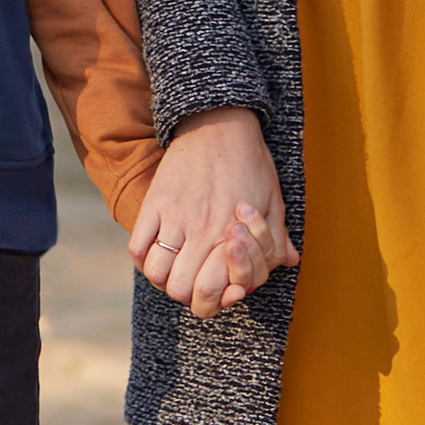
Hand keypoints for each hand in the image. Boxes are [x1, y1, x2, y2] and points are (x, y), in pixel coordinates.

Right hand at [130, 106, 297, 320]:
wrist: (219, 122)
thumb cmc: (251, 162)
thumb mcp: (274, 201)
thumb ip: (277, 237)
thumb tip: (287, 262)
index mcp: (232, 238)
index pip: (212, 293)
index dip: (214, 301)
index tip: (220, 290)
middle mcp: (201, 232)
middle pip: (181, 290)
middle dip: (188, 294)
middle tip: (196, 280)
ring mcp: (175, 218)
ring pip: (157, 273)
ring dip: (165, 278)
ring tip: (176, 268)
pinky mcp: (155, 202)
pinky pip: (137, 245)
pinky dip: (144, 257)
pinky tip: (158, 251)